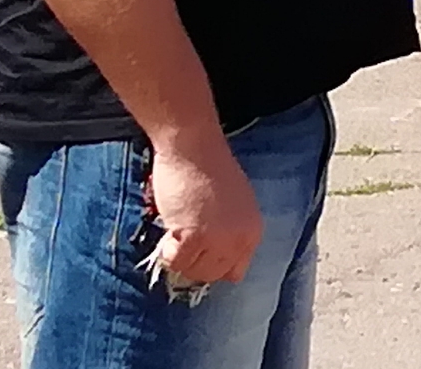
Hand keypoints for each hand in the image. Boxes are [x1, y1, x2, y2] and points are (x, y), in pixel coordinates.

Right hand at [147, 136, 264, 284]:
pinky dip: (168, 253)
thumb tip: (211, 257)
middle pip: (212, 274)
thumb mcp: (232, 205)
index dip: (212, 264)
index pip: (234, 272)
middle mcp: (241, 239)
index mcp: (253, 231)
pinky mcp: (196, 235)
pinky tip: (169, 231)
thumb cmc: (207, 168)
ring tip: (175, 229)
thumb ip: (229, 231)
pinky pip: (177, 262)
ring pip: (193, 271)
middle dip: (193, 261)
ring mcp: (220, 239)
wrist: (193, 145)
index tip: (198, 252)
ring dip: (179, 256)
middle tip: (181, 239)